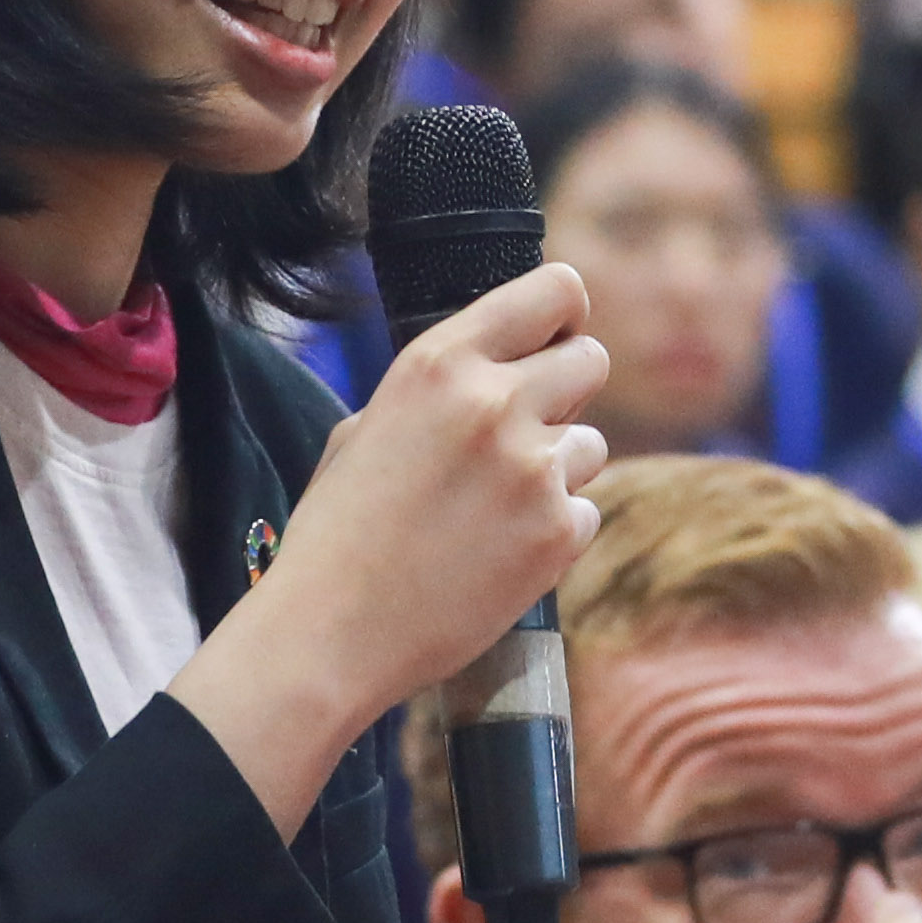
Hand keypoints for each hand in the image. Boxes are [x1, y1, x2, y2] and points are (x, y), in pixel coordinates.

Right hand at [180, 260, 609, 815]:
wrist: (329, 632)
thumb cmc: (337, 531)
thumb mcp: (367, 425)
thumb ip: (441, 389)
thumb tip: (499, 368)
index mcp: (440, 362)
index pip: (557, 289)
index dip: (563, 317)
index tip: (552, 343)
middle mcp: (494, 402)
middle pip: (591, 360)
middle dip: (565, 393)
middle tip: (524, 434)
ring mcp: (534, 469)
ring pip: (592, 443)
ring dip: (558, 469)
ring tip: (493, 509)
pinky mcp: (558, 533)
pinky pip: (586, 512)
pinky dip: (553, 532)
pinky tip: (497, 554)